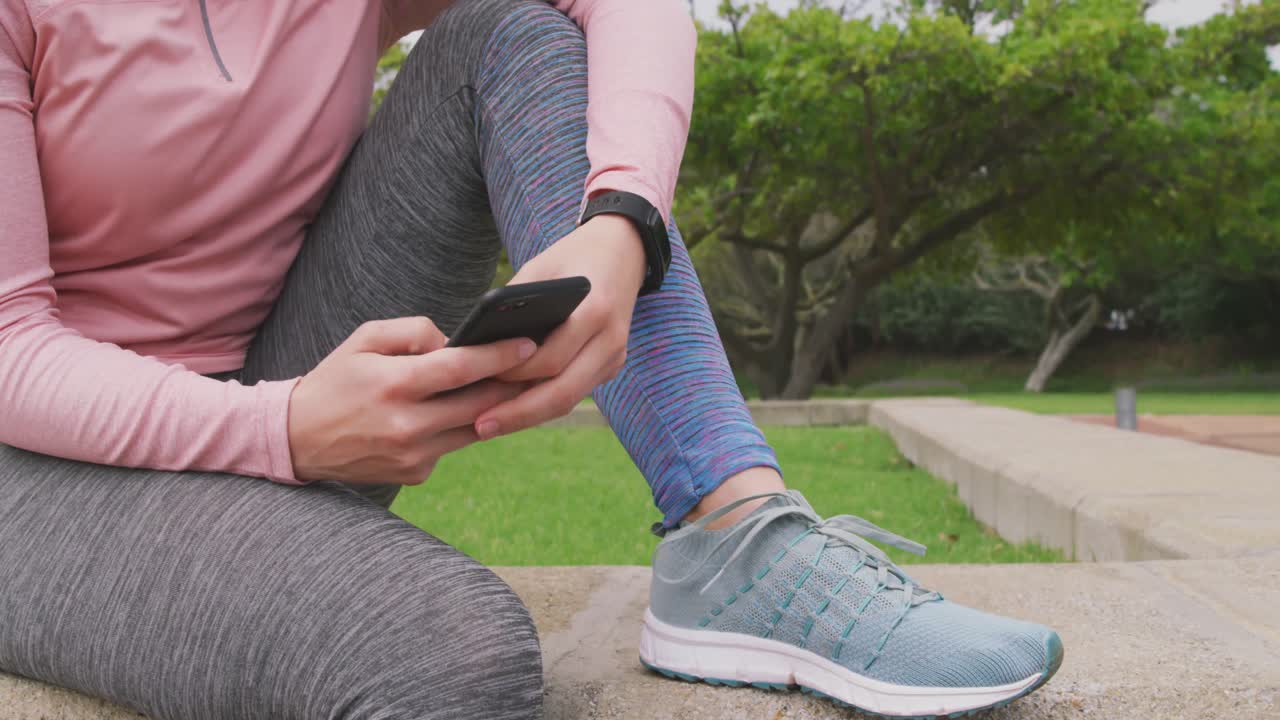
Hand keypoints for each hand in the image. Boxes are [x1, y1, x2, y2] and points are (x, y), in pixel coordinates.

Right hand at [287, 317, 535, 484]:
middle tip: (537, 365)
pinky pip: (452, 446)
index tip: (529, 344)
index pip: (461, 368)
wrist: (297, 438)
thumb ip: (413, 331)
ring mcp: (413, 455)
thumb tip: (454, 341)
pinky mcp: (415, 473)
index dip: (501, 356)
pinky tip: (462, 412)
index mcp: (394, 384)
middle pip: (480, 403)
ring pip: (474, 428)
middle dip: (512, 383)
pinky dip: (460, 428)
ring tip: (512, 384)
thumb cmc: (336, 380)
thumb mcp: (364, 339)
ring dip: (495, 408)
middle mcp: (407, 424)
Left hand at [475, 214, 647, 438]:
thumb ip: (514, 304)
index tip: (478, 385)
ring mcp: (616, 356)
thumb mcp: (540, 268)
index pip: (551, 358)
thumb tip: (472, 346)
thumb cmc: (572, 257)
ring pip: (570, 399)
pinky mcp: (612, 364)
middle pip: (563, 392)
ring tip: (490, 425)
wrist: (623, 250)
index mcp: (595, 310)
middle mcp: (611, 340)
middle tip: (480, 427)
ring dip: (530, 416)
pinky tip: (512, 410)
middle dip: (519, 414)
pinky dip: (544, 402)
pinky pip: (575, 391)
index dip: (514, 375)